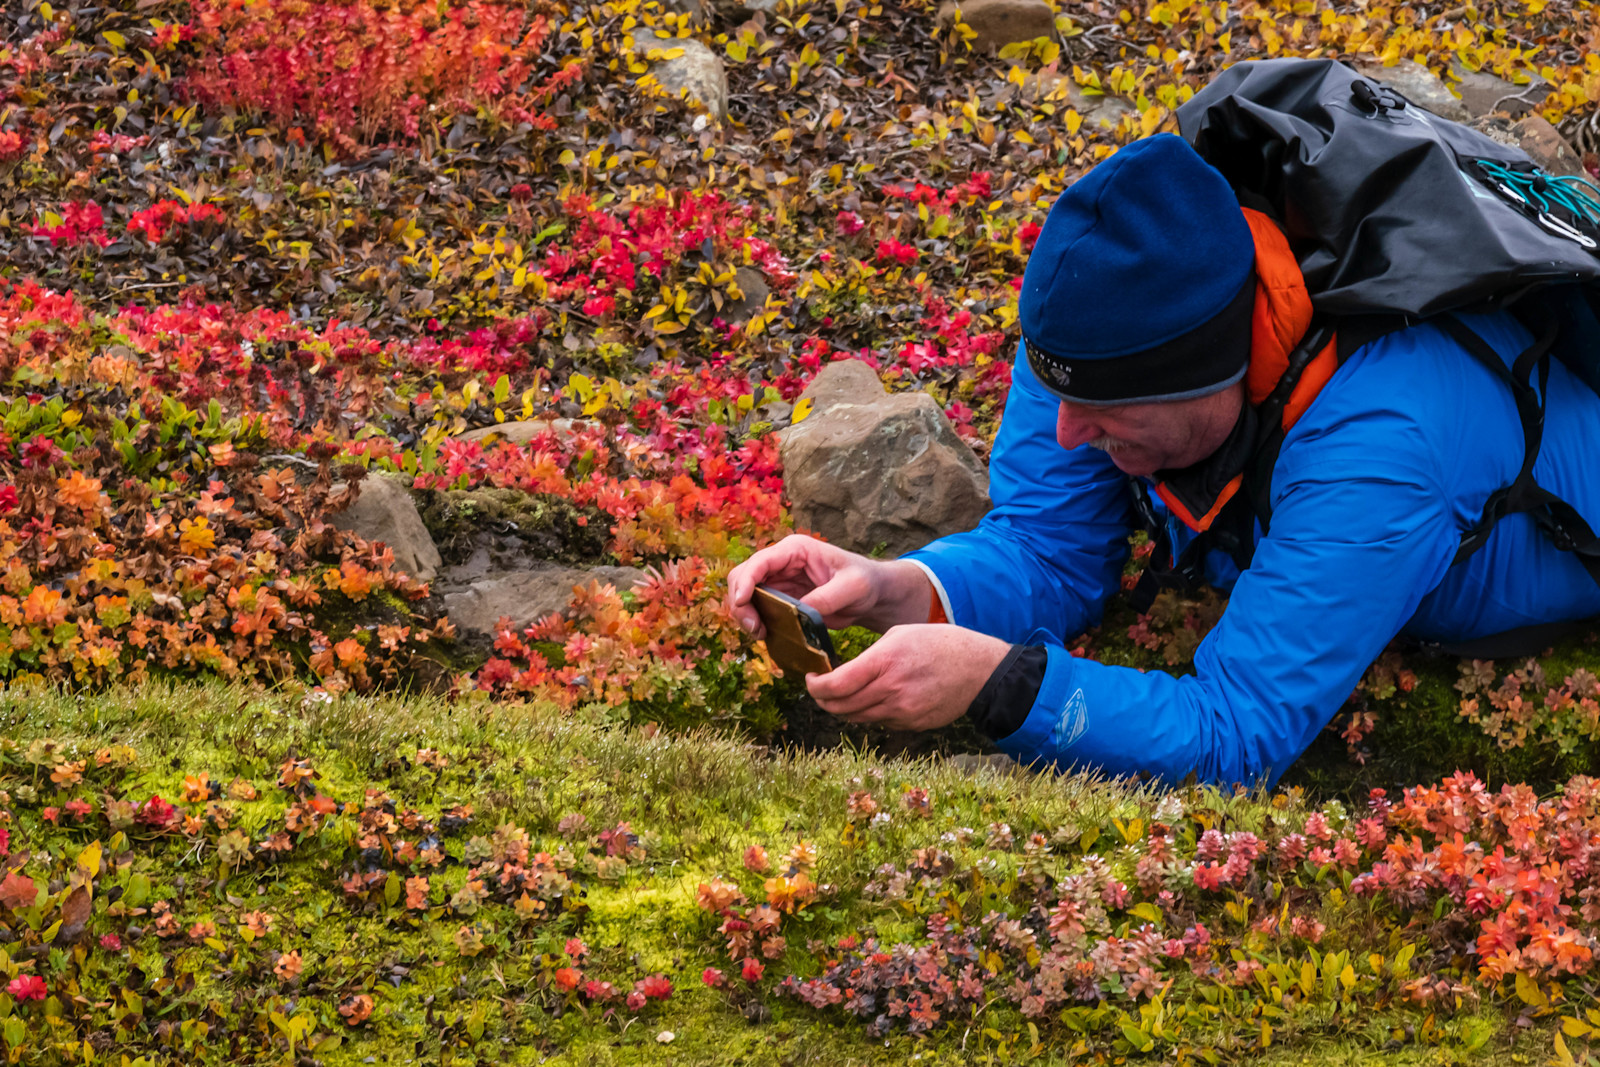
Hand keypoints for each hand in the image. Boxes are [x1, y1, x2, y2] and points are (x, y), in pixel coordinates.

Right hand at [725, 533, 934, 635]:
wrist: (872, 594)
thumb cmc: (866, 582)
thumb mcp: (853, 587)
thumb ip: (826, 597)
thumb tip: (798, 611)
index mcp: (796, 550)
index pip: (760, 561)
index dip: (746, 582)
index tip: (742, 604)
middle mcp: (782, 562)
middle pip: (742, 577)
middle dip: (740, 602)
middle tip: (754, 628)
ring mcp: (779, 580)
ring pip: (744, 594)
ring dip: (745, 614)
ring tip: (760, 633)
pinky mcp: (781, 599)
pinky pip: (757, 608)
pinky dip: (755, 621)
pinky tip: (766, 634)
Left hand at [806, 624, 1012, 731]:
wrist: (979, 670)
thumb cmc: (940, 644)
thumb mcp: (900, 634)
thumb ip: (869, 656)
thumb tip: (843, 674)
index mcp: (884, 662)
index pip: (835, 686)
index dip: (815, 687)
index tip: (810, 679)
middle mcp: (890, 690)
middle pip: (840, 707)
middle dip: (823, 700)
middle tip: (820, 689)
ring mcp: (902, 711)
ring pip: (857, 718)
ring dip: (844, 708)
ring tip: (844, 693)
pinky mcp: (911, 724)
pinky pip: (879, 722)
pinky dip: (870, 712)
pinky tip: (877, 697)